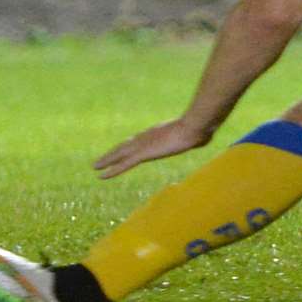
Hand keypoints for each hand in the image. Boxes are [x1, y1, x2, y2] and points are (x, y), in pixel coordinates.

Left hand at [94, 117, 212, 179]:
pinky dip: (111, 170)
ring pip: (120, 154)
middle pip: (125, 145)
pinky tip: (101, 175)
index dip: (129, 146)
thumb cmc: (202, 128)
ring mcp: (144, 145)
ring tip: (95, 167)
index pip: (139, 140)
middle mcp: (147, 137)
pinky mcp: (144, 154)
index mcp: (158, 132)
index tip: (122, 150)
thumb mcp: (199, 132)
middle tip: (100, 159)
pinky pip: (124, 164)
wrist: (196, 125)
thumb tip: (206, 135)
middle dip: (113, 153)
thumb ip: (197, 136)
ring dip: (107, 161)